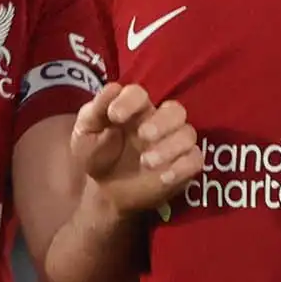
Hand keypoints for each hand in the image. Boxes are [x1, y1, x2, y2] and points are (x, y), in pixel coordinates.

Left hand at [71, 83, 202, 217]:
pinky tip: (163, 176)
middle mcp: (157, 122)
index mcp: (134, 108)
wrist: (103, 192)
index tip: (115, 116)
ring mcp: (172, 144)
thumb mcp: (86, 132)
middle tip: (142, 135)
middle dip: (161, 122)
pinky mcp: (182, 167)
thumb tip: (112, 89)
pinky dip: (182, 167)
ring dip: (170, 146)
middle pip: (175, 110)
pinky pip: (195, 160)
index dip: (130, 101)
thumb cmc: (95, 155)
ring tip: (147, 161)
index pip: (139, 94)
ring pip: (188, 133)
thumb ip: (94, 111)